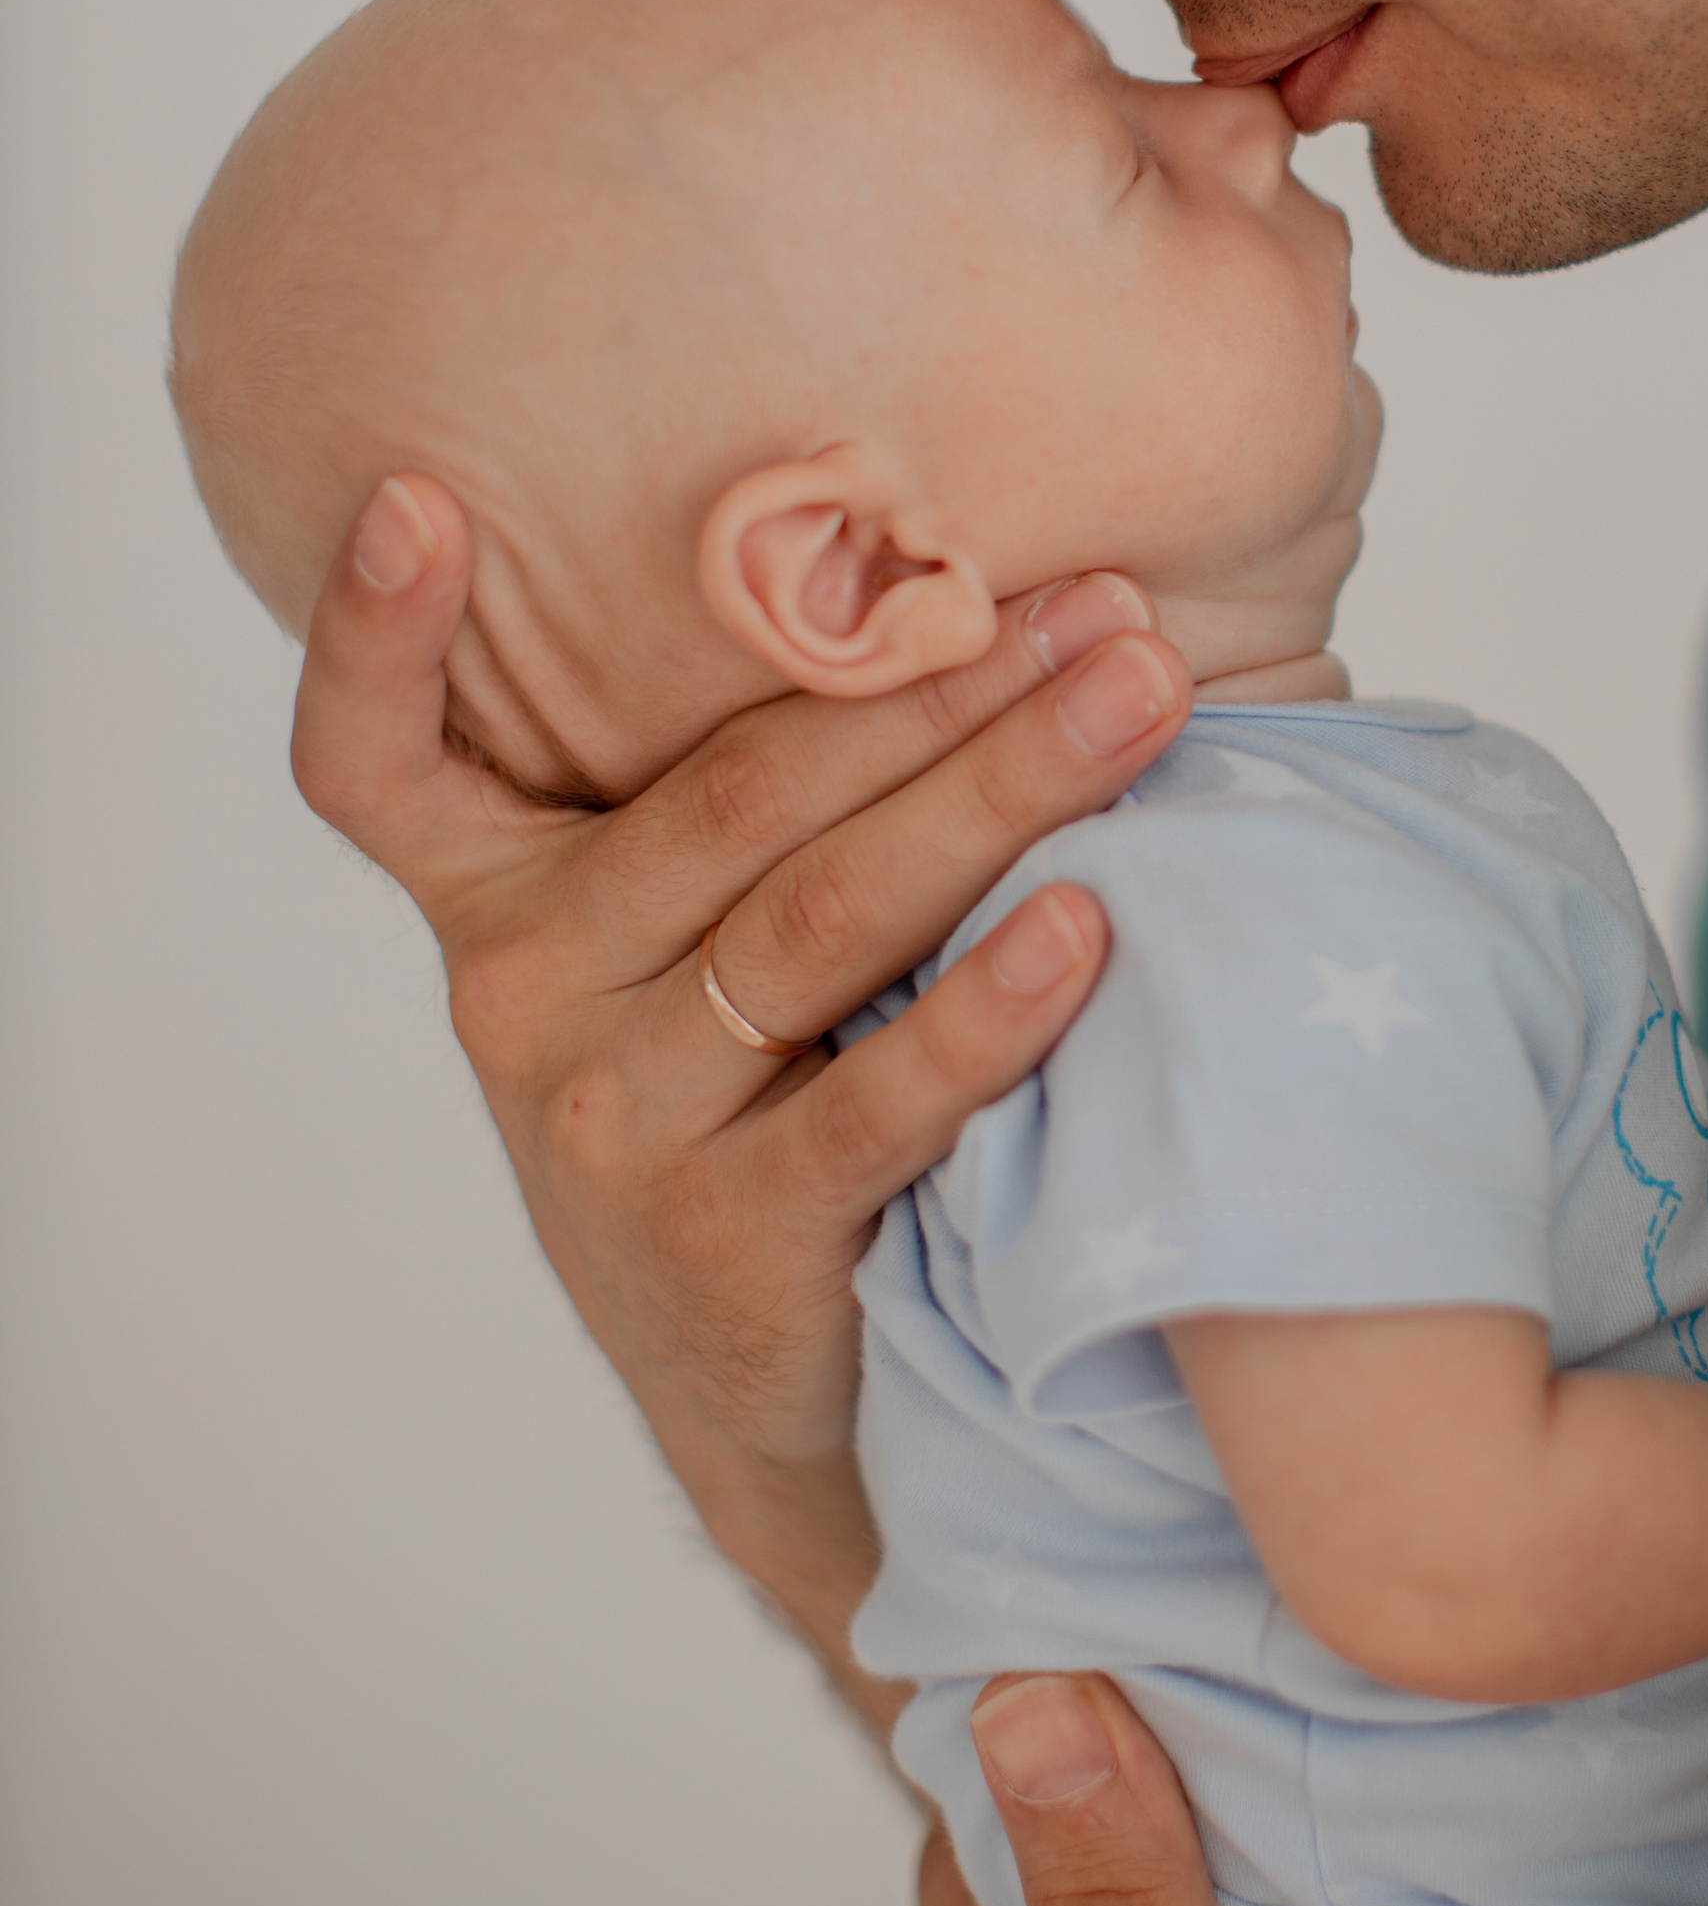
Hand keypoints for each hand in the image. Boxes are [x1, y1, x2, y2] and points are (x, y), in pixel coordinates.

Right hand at [288, 474, 1191, 1672]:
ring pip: (818, 919)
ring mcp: (609, 1125)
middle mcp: (524, 996)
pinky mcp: (717, 1243)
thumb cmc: (760, 1109)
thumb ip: (746, 805)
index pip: (373, 765)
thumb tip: (961, 587)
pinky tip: (1085, 926)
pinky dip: (987, 1009)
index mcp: (499, 899)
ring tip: (1138, 704)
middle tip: (1102, 600)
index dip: (372, 638)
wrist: (775, 1405)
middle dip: (935, 681)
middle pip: (736, 800)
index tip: (415, 500)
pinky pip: (870, 1101)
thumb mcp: (689, 954)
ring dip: (998, 793)